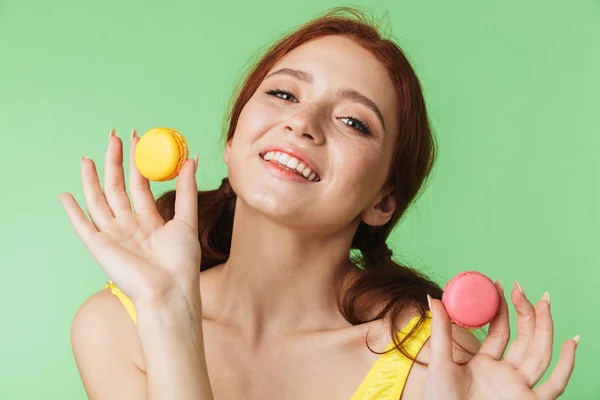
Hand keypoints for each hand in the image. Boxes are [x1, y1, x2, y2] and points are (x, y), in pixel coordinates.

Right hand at [59, 129, 200, 305]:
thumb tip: (193, 158)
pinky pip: (83, 226)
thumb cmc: (182, 261)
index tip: (137, 139)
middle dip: (114, 161)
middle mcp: (129, 226)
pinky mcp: (100, 248)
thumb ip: (187, 190)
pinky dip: (73, 212)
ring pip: (98, 201)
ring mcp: (113, 236)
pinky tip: (65, 195)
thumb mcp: (187, 219)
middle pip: (117, 188)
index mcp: (149, 221)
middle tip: (114, 136)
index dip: (138, 162)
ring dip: (91, 180)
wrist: (171, 290)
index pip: (140, 185)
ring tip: (88, 156)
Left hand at [424, 281, 577, 399]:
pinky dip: (567, 365)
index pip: (499, 332)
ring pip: (540, 354)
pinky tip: (571, 341)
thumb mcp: (439, 363)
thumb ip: (441, 332)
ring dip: (544, 328)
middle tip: (521, 288)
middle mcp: (505, 375)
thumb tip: (434, 298)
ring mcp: (519, 388)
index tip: (499, 285)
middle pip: (523, 339)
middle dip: (526, 313)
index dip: (501, 309)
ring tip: (544, 301)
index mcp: (484, 365)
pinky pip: (555, 385)